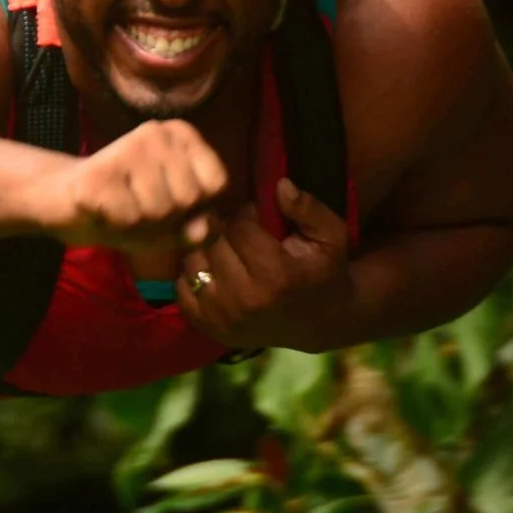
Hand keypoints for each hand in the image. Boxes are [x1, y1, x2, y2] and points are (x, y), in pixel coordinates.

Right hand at [33, 120, 230, 257]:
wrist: (65, 203)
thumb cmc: (128, 209)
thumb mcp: (173, 223)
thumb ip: (199, 228)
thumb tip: (205, 229)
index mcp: (182, 135)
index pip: (217, 183)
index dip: (194, 206)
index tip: (168, 200)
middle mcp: (157, 131)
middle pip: (188, 198)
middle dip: (166, 216)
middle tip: (137, 204)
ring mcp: (127, 147)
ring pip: (159, 210)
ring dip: (138, 222)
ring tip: (120, 206)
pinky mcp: (99, 171)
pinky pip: (128, 218)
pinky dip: (115, 224)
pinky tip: (102, 208)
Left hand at [176, 178, 352, 350]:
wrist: (316, 322)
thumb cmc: (321, 272)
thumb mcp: (330, 237)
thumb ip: (307, 208)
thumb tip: (279, 185)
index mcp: (276, 276)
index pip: (239, 228)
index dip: (246, 217)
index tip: (256, 220)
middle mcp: (245, 300)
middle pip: (214, 244)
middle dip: (225, 232)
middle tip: (242, 237)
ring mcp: (222, 317)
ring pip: (193, 263)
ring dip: (206, 252)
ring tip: (228, 254)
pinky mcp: (207, 327)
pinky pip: (182, 287)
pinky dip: (194, 276)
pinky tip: (216, 273)